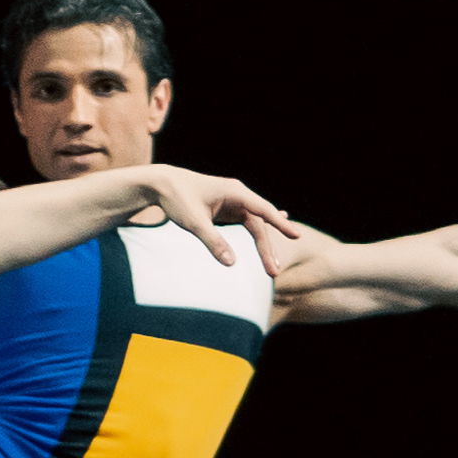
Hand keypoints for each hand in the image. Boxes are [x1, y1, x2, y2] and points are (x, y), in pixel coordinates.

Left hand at [129, 166, 295, 260]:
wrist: (162, 185)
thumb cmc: (177, 198)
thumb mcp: (194, 222)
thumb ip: (213, 242)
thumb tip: (231, 263)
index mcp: (235, 192)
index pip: (263, 210)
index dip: (280, 224)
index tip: (296, 236)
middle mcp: (238, 196)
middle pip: (259, 224)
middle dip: (267, 248)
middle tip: (273, 273)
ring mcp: (234, 203)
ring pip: (254, 227)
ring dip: (262, 247)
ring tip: (271, 268)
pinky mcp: (227, 210)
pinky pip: (247, 226)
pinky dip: (256, 238)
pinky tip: (269, 244)